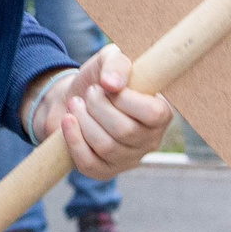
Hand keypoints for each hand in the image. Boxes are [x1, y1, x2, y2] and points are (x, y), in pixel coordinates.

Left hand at [28, 45, 172, 180]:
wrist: (72, 98)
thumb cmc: (99, 79)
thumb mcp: (109, 60)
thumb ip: (116, 63)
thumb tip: (113, 84)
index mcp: (161, 113)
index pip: (154, 114)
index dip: (125, 99)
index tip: (107, 84)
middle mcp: (150, 140)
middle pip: (125, 131)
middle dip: (98, 106)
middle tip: (89, 93)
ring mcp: (129, 159)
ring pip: (106, 146)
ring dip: (84, 120)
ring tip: (76, 104)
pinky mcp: (105, 171)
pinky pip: (90, 163)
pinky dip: (74, 140)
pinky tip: (68, 121)